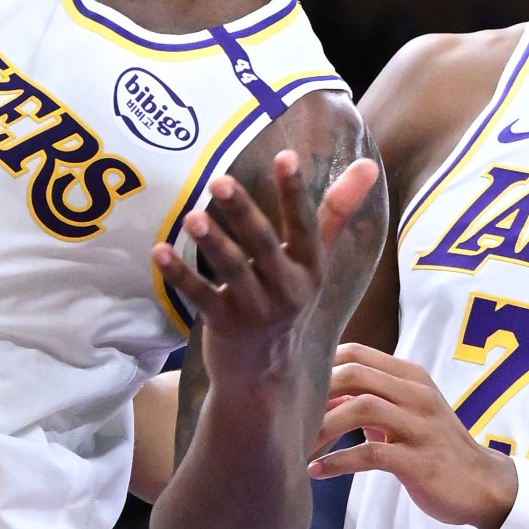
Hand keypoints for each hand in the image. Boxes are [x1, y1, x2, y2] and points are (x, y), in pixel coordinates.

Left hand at [152, 152, 377, 386]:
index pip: (307, 225)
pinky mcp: (224, 324)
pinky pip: (200, 296)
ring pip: (233, 270)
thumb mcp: (315, 261)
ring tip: (191, 216)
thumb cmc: (288, 299)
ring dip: (213, 242)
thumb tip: (369, 165)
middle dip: (242, 212)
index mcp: (310, 268)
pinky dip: (179, 274)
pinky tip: (159, 251)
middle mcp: (288, 289)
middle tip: (219, 181)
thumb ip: (336, 212)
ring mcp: (255, 309)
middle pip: (264, 244)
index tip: (286, 157)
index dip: (296, 192)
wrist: (264, 371)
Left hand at [308, 343, 522, 528]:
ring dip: (322, 427)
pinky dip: (337, 461)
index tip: (294, 387)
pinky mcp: (421, 460)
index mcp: (411, 378)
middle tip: (288, 416)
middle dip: (315, 392)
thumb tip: (315, 398)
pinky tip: (316, 471)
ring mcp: (421, 426)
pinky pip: (371, 453)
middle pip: (355, 373)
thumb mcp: (404, 415)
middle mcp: (417, 394)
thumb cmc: (434, 447)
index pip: (357, 352)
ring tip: (298, 446)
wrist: (485, 486)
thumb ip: (365, 401)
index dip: (320, 364)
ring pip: (362, 407)